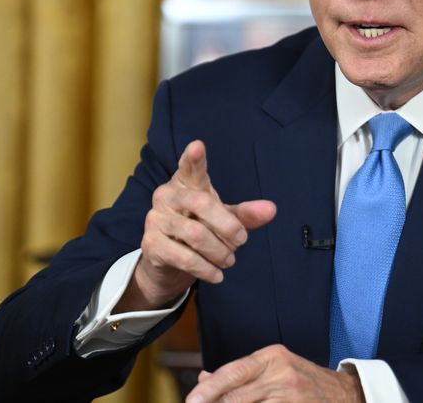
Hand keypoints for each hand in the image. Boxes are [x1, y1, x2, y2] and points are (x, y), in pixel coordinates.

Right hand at [119, 140, 276, 310]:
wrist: (168, 265)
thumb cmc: (198, 231)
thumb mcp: (224, 221)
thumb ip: (245, 215)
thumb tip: (271, 209)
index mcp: (185, 183)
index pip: (189, 168)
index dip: (193, 158)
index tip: (198, 146)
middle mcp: (166, 196)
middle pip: (202, 203)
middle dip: (228, 226)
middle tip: (241, 241)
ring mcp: (155, 219)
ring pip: (196, 234)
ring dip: (219, 251)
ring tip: (229, 260)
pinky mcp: (151, 244)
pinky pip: (184, 257)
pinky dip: (206, 269)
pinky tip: (217, 275)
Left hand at [186, 344, 364, 402]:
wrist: (344, 394)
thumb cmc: (303, 380)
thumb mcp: (274, 368)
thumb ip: (240, 373)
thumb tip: (204, 380)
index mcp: (272, 358)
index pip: (234, 371)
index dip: (210, 389)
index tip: (192, 400)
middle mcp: (282, 375)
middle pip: (237, 396)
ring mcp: (291, 398)